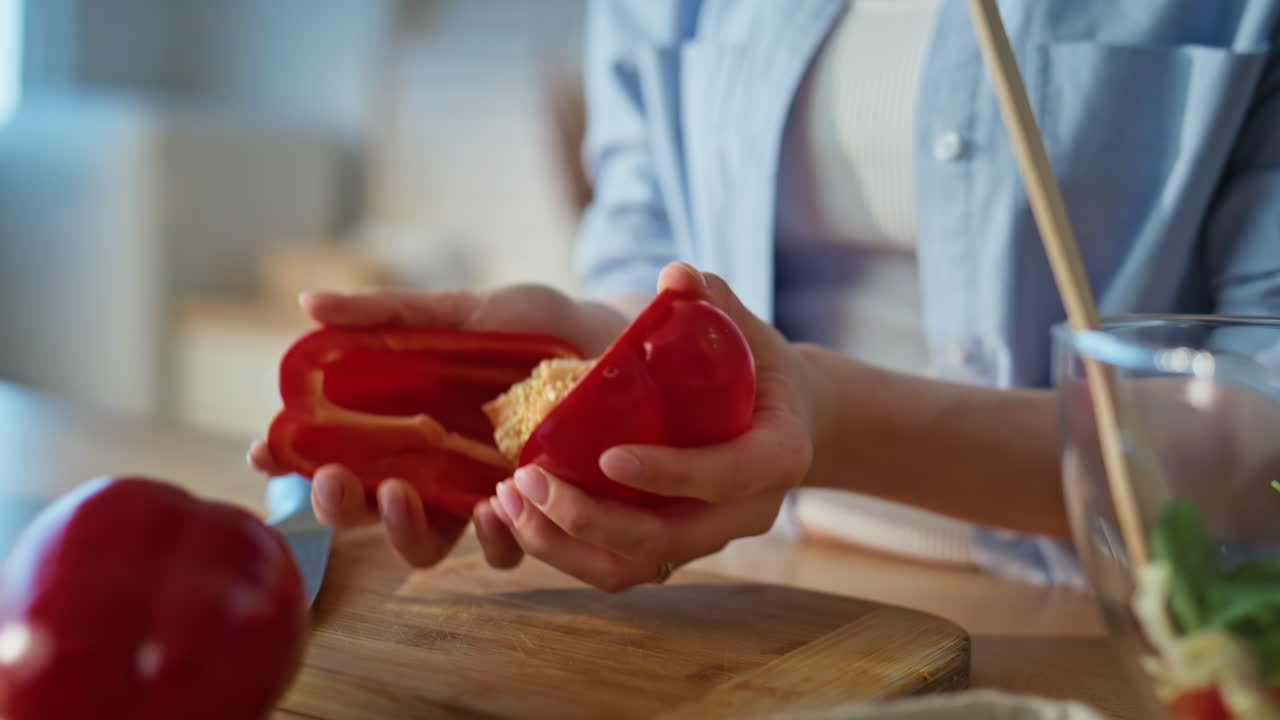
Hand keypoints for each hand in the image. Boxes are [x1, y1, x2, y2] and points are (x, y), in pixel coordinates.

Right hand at [248, 283, 629, 567]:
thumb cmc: (532, 329)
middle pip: (367, 512)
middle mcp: (434, 471)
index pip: (335, 456)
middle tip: (336, 481)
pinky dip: (493, 535)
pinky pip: (503, 543)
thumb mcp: (460, 312)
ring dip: (403, 531)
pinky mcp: (531, 509)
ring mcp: (479, 494)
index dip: (293, 463)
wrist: (614, 342)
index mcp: (405, 428)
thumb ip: (389, 313)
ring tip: (404, 494)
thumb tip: (307, 301)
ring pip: (425, 544)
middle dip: (339, 507)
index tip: (263, 451)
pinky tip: (495, 505)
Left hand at [488, 263, 816, 591]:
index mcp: (776, 456)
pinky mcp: (670, 548)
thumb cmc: (761, 366)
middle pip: (666, 540)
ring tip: (508, 502)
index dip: (670, 473)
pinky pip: (615, 569)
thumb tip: (675, 274)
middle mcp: (744, 512)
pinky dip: (564, 551)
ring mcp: (705, 538)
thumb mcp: (747, 330)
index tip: (607, 458)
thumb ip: (713, 302)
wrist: (783, 418)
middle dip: (590, 519)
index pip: (725, 477)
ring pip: (632, 568)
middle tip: (527, 479)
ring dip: (564, 546)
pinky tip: (519, 516)